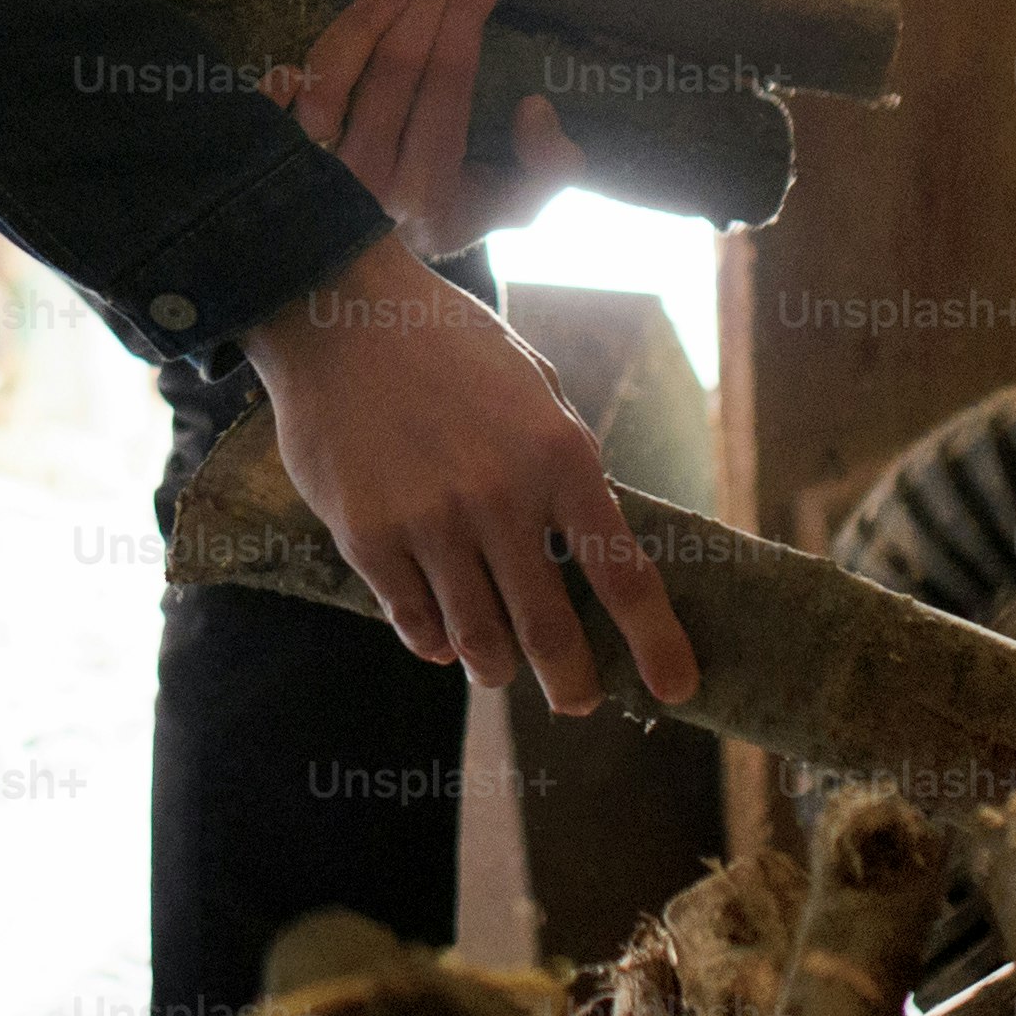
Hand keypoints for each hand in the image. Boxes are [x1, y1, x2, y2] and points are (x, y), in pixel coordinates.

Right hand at [239, 232, 699, 716]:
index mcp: (558, 455)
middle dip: (573, 684)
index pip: (623, 575)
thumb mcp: (534, 385)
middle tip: (578, 701)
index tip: (677, 688)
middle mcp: (501, 497)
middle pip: (551, 631)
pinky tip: (440, 637)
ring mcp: (431, 522)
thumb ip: (565, 460)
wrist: (338, 314)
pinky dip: (434, 640)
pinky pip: (413, 622)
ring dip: (497, 667)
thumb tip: (588, 537)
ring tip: (501, 668)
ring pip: (479, 641)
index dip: (656, 644)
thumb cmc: (446, 344)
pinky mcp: (368, 538)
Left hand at [263, 0, 589, 261]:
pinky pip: (277, 106)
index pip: (448, 86)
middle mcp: (369, 185)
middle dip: (427, 0)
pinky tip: (315, 47)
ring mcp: (314, 175)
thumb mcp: (507, 205)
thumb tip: (534, 105)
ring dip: (364, 19)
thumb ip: (548, 168)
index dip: (465, 21)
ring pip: (334, 78)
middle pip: (395, 69)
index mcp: (431, 193)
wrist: (364, 275)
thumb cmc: (441, 213)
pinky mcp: (273, 164)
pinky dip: (294, 73)